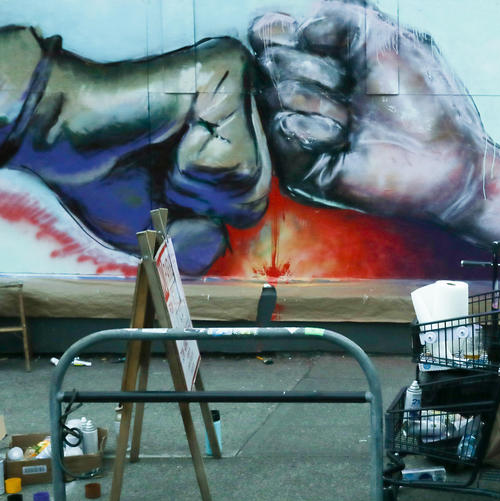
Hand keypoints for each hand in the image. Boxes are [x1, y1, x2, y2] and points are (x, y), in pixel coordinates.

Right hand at [2, 28, 270, 274]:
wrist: (61, 138)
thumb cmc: (109, 179)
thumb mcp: (166, 235)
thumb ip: (206, 248)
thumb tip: (224, 237)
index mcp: (240, 137)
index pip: (257, 203)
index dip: (208, 213)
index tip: (167, 184)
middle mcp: (247, 107)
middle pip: (259, 195)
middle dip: (203, 203)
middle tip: (162, 168)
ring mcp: (242, 88)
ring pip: (252, 180)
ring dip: (195, 184)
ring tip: (163, 152)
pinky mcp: (231, 75)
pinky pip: (235, 161)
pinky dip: (193, 166)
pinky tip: (167, 134)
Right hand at [249, 0, 499, 242]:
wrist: (446, 158)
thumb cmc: (426, 101)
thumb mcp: (386, 38)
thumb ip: (338, 16)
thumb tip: (289, 24)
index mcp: (323, 60)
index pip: (269, 33)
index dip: (282, 31)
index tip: (319, 42)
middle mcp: (307, 93)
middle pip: (269, 60)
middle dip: (318, 69)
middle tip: (355, 92)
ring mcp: (301, 130)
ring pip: (274, 94)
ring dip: (325, 102)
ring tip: (356, 121)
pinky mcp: (301, 167)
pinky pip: (282, 129)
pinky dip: (319, 129)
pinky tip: (346, 141)